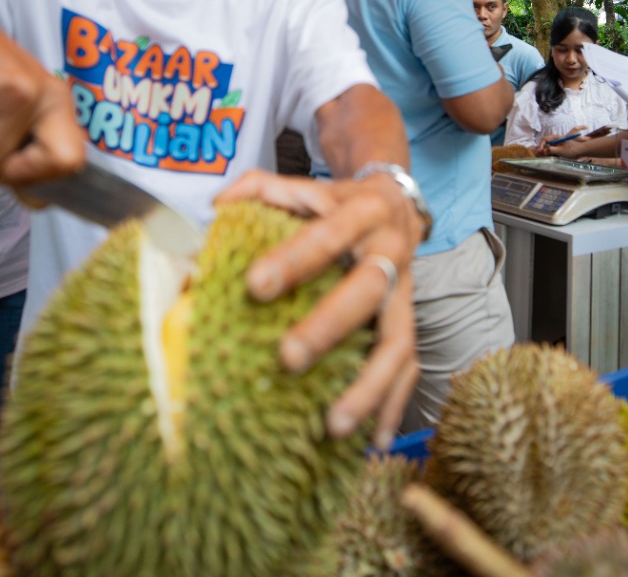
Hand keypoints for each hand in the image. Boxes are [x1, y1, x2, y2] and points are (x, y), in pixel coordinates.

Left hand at [214, 169, 422, 450]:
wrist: (397, 204)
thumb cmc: (335, 202)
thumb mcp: (304, 186)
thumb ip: (260, 188)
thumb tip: (217, 205)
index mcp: (359, 213)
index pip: (326, 235)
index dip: (293, 260)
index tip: (254, 285)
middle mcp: (390, 253)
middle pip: (367, 291)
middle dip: (329, 326)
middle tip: (288, 358)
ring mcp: (406, 294)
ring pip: (398, 343)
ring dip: (369, 387)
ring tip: (333, 426)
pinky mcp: (410, 324)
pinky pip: (409, 369)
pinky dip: (392, 406)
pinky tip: (372, 441)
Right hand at [537, 126, 587, 156]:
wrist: (583, 150)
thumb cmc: (573, 150)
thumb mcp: (561, 151)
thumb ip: (551, 150)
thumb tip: (543, 151)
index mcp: (557, 138)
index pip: (545, 139)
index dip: (541, 144)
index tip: (540, 151)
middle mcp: (558, 139)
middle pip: (547, 142)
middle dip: (542, 147)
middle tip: (539, 153)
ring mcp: (560, 143)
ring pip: (550, 146)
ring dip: (547, 151)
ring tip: (544, 156)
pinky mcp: (562, 148)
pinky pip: (554, 150)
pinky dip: (551, 153)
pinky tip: (552, 157)